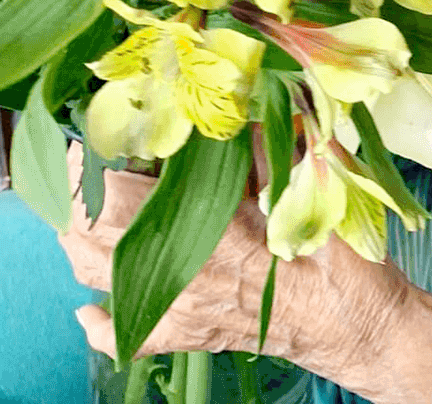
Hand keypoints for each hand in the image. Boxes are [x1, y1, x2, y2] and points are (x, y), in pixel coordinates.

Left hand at [55, 144, 431, 403]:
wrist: (356, 325)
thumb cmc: (337, 258)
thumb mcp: (307, 182)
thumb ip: (269, 139)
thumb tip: (239, 95)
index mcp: (204, 229)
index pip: (113, 195)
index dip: (86, 166)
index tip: (83, 138)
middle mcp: (177, 272)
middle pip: (88, 236)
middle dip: (75, 197)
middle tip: (81, 165)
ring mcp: (176, 309)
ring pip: (96, 279)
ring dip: (79, 242)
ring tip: (82, 210)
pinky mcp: (186, 335)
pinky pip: (125, 335)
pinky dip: (100, 319)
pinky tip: (91, 305)